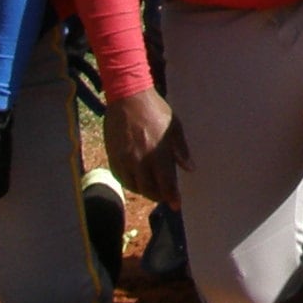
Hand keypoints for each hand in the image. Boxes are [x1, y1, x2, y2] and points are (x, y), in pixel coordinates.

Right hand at [103, 87, 185, 205]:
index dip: (172, 197)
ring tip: (152, 188)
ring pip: (133, 186)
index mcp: (158, 153)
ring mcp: (124, 159)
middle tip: (165, 195)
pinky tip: (136, 180)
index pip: (166, 183)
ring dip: (144, 191)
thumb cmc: (155, 109)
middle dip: (158, 196)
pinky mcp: (112, 156)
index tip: (177, 205)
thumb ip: (181, 150)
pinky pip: (120, 177)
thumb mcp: (174, 127)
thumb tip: (189, 168)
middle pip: (149, 189)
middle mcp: (140, 160)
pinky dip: (130, 183)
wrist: (128, 96)